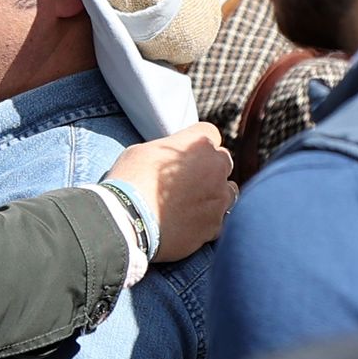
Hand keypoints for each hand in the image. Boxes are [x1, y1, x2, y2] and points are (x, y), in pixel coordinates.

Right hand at [105, 121, 233, 262]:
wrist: (128, 219)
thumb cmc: (130, 180)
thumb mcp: (142, 150)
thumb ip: (166, 150)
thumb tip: (168, 157)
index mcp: (198, 143)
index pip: (209, 133)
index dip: (195, 143)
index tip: (185, 153)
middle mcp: (215, 168)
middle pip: (223, 161)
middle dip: (209, 167)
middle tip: (188, 179)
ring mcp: (219, 198)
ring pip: (229, 191)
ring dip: (215, 194)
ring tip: (193, 203)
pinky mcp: (215, 225)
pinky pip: (219, 220)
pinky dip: (208, 220)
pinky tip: (190, 223)